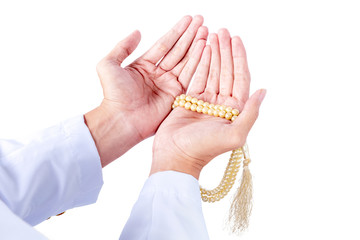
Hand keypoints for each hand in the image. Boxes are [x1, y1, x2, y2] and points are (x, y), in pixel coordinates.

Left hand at [85, 16, 207, 165]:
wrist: (121, 119)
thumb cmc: (113, 94)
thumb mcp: (109, 64)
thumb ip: (123, 47)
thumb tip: (137, 32)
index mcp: (144, 65)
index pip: (164, 44)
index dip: (176, 31)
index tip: (188, 19)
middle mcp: (159, 74)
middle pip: (178, 50)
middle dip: (190, 35)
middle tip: (201, 20)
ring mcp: (168, 85)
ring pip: (186, 61)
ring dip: (197, 46)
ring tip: (207, 31)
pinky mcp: (176, 95)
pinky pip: (190, 76)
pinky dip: (199, 62)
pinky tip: (206, 49)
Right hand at [151, 29, 265, 178]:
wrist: (176, 156)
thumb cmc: (204, 149)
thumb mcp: (235, 134)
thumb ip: (250, 113)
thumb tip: (263, 91)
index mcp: (235, 111)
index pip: (240, 79)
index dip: (239, 58)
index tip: (236, 40)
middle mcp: (222, 104)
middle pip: (226, 72)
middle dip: (225, 51)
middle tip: (222, 32)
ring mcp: (205, 102)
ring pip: (212, 72)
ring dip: (213, 54)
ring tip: (212, 35)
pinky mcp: (189, 101)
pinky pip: (197, 77)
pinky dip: (199, 63)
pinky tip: (201, 49)